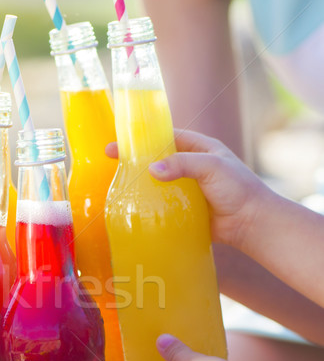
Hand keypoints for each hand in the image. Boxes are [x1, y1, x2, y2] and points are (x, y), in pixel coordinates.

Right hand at [106, 130, 272, 248]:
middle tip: (110, 164)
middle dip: (135, 161)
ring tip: (117, 186)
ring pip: (157, 183)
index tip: (119, 144)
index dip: (141, 139)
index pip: (165, 137)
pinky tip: (133, 209)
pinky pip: (161, 205)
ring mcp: (185, 189)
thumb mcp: (212, 167)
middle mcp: (190, 167)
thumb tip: (151, 170)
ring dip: (140, 185)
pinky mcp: (183, 209)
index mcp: (198, 149)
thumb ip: (183, 164)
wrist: (251, 223)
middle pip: (157, 160)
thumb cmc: (238, 188)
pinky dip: (148, 205)